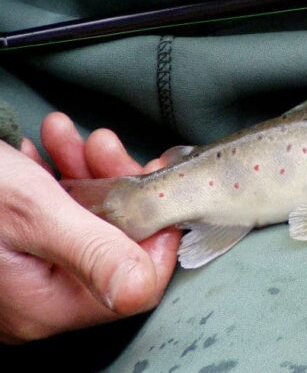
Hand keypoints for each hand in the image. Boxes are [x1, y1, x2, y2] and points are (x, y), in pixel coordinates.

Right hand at [0, 112, 179, 342]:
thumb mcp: (31, 212)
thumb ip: (91, 250)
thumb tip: (143, 287)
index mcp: (47, 304)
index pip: (137, 283)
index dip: (157, 233)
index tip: (158, 188)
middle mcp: (38, 298)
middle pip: (112, 245)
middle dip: (116, 186)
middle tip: (107, 147)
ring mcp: (24, 275)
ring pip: (83, 223)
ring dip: (85, 171)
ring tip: (67, 135)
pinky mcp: (12, 250)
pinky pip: (52, 217)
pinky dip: (56, 177)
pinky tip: (46, 147)